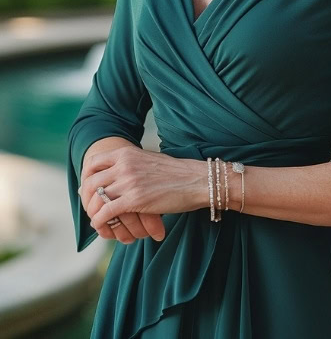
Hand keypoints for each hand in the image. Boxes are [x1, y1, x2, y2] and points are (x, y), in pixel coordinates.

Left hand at [78, 146, 205, 242]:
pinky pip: (106, 212)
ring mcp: (128, 182)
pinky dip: (100, 221)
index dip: (86, 177)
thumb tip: (119, 174)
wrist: (195, 180)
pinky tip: (102, 226)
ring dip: (92, 212)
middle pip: (91, 182)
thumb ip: (131, 164)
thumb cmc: (175, 173)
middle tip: (89, 208)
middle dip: (86, 198)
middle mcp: (124, 165)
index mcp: (127, 153)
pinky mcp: (134, 200)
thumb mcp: (148, 160)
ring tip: (96, 219)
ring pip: (96, 198)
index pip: (93, 162)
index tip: (88, 189)